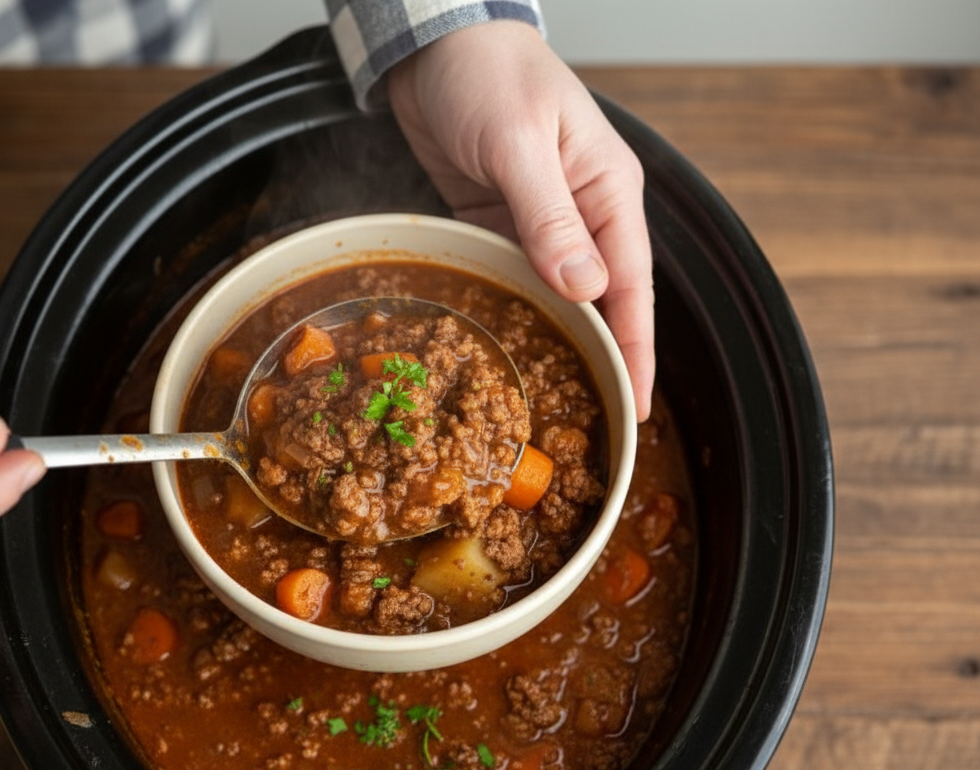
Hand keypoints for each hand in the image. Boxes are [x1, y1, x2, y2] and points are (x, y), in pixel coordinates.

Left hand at [387, 21, 654, 419]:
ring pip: (554, 296)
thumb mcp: (520, 143)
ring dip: (551, 340)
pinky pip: (511, 278)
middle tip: (594, 419)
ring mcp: (539, 223)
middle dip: (599, 357)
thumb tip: (584, 287)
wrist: (435, 46)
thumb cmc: (490, 74)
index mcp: (607, 190)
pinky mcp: (497, 225)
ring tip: (547, 398)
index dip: (636, 349)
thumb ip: (549, 217)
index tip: (636, 405)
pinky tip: (501, 346)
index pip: (631, 284)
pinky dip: (509, 311)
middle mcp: (581, 213)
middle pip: (599, 300)